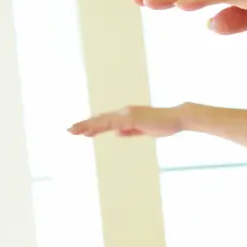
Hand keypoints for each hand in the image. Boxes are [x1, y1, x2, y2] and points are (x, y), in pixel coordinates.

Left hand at [68, 105, 184, 137]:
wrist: (176, 118)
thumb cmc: (163, 124)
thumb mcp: (145, 130)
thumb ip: (131, 131)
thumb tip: (118, 133)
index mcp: (127, 116)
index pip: (106, 121)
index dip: (93, 126)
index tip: (81, 131)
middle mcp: (124, 112)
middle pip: (101, 119)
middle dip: (85, 125)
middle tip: (70, 130)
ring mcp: (127, 114)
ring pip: (103, 121)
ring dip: (88, 126)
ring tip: (74, 131)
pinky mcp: (132, 118)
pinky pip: (112, 124)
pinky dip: (100, 127)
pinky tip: (90, 131)